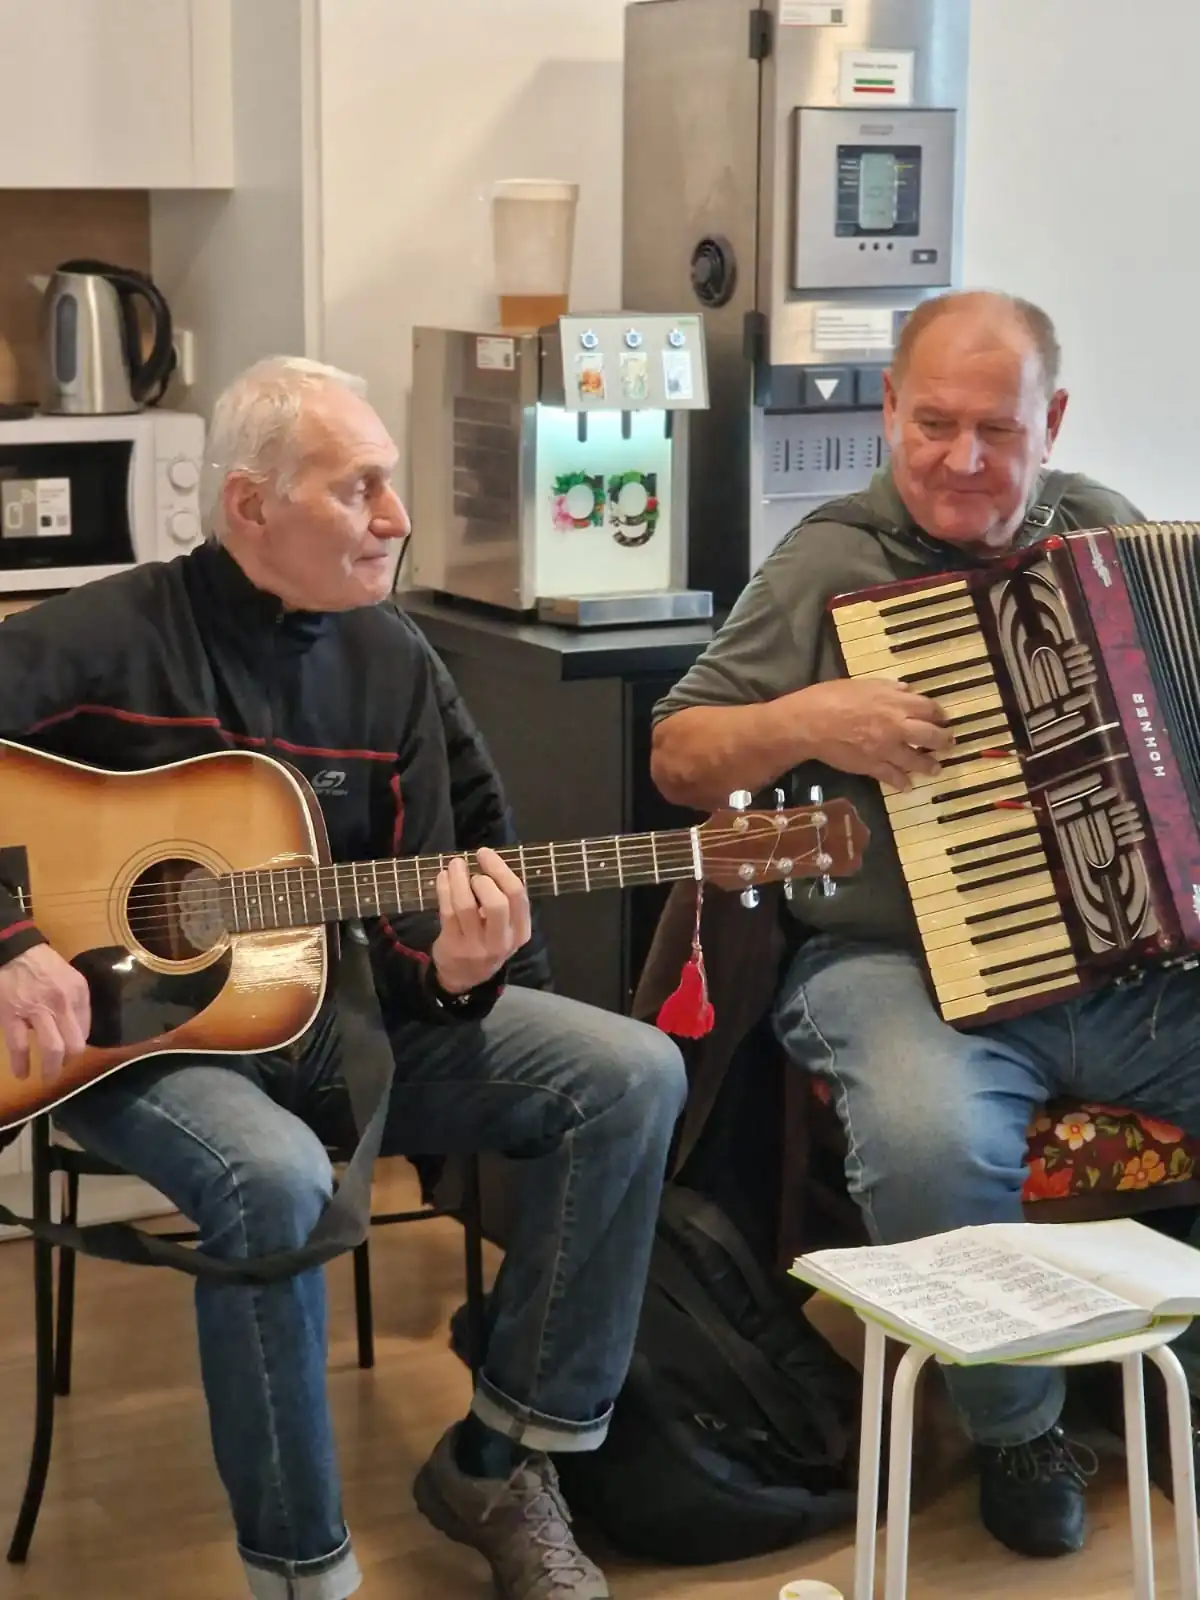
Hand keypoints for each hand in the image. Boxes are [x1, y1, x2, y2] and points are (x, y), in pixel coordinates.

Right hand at [0, 944, 90, 1081]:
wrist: (13, 951)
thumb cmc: (42, 964)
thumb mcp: (69, 978)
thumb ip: (76, 1002)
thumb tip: (76, 1030)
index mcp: (78, 993)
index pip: (86, 1028)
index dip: (79, 1043)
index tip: (72, 1051)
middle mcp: (62, 1003)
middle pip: (74, 1043)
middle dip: (69, 1062)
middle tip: (62, 1071)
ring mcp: (37, 1011)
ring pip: (52, 1048)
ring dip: (51, 1069)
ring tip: (48, 1079)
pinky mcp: (12, 1016)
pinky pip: (19, 1046)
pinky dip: (21, 1064)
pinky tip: (22, 1074)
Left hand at [430, 848, 531, 994]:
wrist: (465, 977)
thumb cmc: (487, 942)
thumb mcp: (505, 928)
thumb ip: (503, 901)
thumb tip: (487, 861)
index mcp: (520, 931)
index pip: (518, 896)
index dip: (501, 870)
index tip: (485, 854)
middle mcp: (501, 940)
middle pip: (497, 903)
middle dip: (484, 878)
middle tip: (473, 868)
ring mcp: (476, 945)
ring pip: (467, 905)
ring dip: (459, 879)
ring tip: (454, 865)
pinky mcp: (453, 945)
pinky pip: (447, 911)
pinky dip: (444, 889)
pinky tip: (442, 877)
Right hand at [788, 678, 954, 791]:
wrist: (810, 723)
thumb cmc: (832, 697)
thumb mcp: (863, 684)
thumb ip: (888, 688)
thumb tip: (906, 689)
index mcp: (895, 703)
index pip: (929, 708)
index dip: (939, 714)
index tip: (943, 719)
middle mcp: (896, 726)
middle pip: (930, 736)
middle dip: (943, 741)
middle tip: (949, 744)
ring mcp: (886, 749)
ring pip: (916, 760)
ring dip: (928, 765)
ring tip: (936, 769)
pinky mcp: (872, 765)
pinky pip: (892, 776)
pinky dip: (901, 782)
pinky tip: (907, 786)